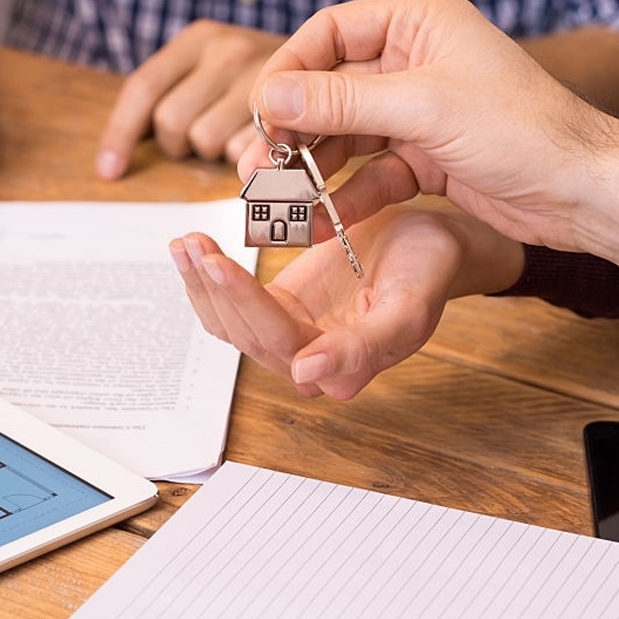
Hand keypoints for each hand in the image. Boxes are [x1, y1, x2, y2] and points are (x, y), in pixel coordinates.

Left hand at [96, 20, 286, 179]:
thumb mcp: (213, 67)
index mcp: (199, 38)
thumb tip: (118, 154)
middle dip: (179, 142)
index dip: (120, 135)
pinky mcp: (289, 114)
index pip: (143, 89)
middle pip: (171, 123)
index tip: (110, 170)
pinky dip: (245, 158)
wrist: (333, 63)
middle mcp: (227, 51)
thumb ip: (175, 93)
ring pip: (205, 142)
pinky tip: (259, 144)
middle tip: (201, 137)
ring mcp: (260, 81)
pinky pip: (243, 154)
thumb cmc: (260, 77)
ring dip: (213, 151)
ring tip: (235, 136)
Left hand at [169, 201, 523, 397]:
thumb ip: (365, 347)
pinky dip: (209, 277)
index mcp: (343, 370)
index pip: (280, 340)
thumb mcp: (409, 305)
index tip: (219, 263)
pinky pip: (233, 304)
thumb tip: (306, 377)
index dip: (245, 303)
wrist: (432, 244)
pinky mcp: (279, 309)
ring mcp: (290, 336)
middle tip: (192, 242)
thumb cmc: (428, 270)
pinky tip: (193, 248)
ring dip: (201, 284)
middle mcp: (309, 362)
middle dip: (214, 287)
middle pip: (245, 333)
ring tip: (185, 242)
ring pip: (230, 323)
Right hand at [238, 0, 618, 255]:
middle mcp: (417, 62)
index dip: (290, 69)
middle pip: (332, 89)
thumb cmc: (524, 131)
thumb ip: (342, 103)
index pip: (332, 33)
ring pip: (347, 136)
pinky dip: (348, 195)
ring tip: (279, 198)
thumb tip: (269, 96)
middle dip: (294, 128)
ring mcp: (421, 113)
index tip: (260, 110)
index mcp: (421, 25)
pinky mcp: (428, 158)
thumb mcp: (424, 108)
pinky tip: (322, 219)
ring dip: (314, 167)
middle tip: (258, 164)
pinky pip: (372, 172)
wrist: (585, 193)